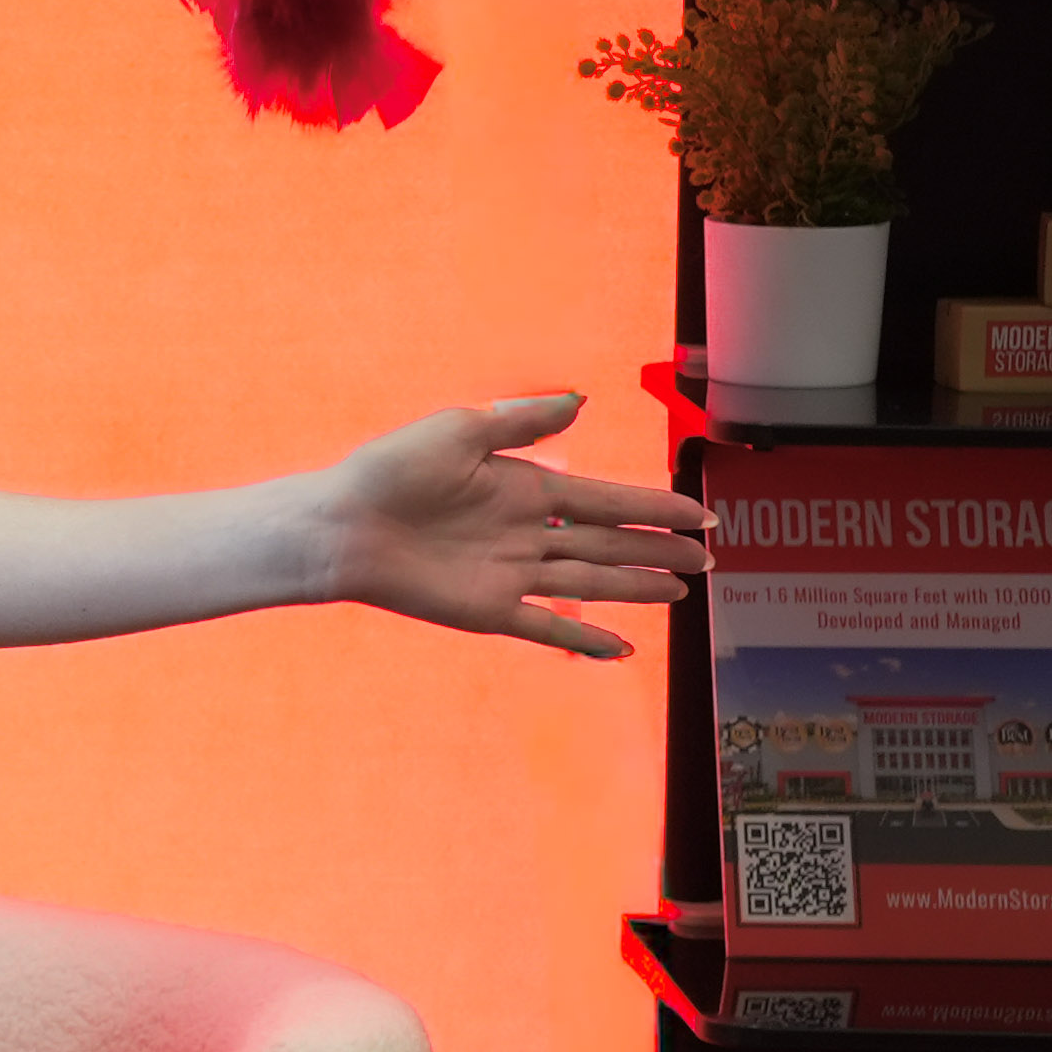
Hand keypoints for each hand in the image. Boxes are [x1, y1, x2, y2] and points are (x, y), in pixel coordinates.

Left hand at [313, 394, 713, 659]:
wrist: (340, 526)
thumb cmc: (390, 470)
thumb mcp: (460, 430)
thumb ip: (522, 421)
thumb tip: (580, 401)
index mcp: (526, 487)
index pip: (608, 501)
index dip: (656, 508)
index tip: (701, 513)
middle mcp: (527, 533)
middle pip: (611, 544)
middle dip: (661, 551)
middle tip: (711, 559)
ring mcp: (512, 575)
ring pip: (593, 584)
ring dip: (637, 588)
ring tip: (682, 593)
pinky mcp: (490, 611)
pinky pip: (550, 629)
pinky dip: (585, 640)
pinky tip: (622, 650)